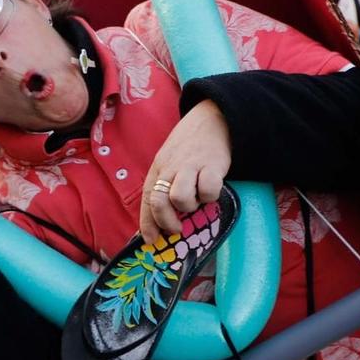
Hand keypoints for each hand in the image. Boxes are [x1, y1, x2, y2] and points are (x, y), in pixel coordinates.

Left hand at [139, 100, 232, 247]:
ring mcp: (190, 166)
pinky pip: (208, 190)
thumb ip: (165, 184)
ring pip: (180, 198)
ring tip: (197, 200)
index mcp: (158, 168)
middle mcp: (171, 168)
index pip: (147, 199)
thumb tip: (160, 220)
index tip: (151, 241)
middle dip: (167, 221)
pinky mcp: (212, 165)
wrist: (212, 119)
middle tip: (177, 228)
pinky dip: (210, 196)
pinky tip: (212, 190)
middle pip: (159, 201)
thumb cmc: (190, 147)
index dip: (147, 223)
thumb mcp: (170, 162)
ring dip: (190, 206)